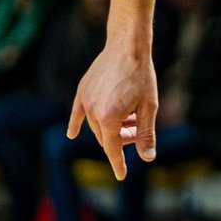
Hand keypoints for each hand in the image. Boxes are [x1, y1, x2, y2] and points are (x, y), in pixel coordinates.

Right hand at [69, 43, 157, 179]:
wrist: (127, 46)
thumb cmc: (141, 76)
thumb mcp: (149, 107)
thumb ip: (146, 134)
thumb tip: (147, 158)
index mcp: (110, 118)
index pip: (112, 149)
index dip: (118, 163)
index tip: (121, 175)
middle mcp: (93, 112)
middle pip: (106, 137)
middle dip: (121, 139)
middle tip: (137, 129)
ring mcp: (85, 100)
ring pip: (95, 125)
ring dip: (110, 128)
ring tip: (129, 115)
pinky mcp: (82, 90)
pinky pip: (77, 112)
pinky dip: (76, 124)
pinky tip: (71, 134)